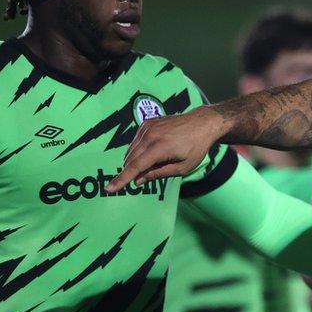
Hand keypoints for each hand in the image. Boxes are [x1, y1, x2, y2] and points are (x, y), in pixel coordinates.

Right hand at [107, 106, 224, 191]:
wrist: (203, 123)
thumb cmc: (196, 147)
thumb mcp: (182, 167)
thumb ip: (159, 174)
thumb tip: (138, 181)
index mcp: (160, 147)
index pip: (135, 166)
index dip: (121, 179)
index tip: (109, 189)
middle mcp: (150, 135)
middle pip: (131, 159)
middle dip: (133, 171)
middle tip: (149, 174)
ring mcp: (148, 127)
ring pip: (131, 150)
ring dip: (137, 160)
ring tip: (158, 160)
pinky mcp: (147, 122)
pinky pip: (136, 141)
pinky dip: (140, 150)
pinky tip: (154, 151)